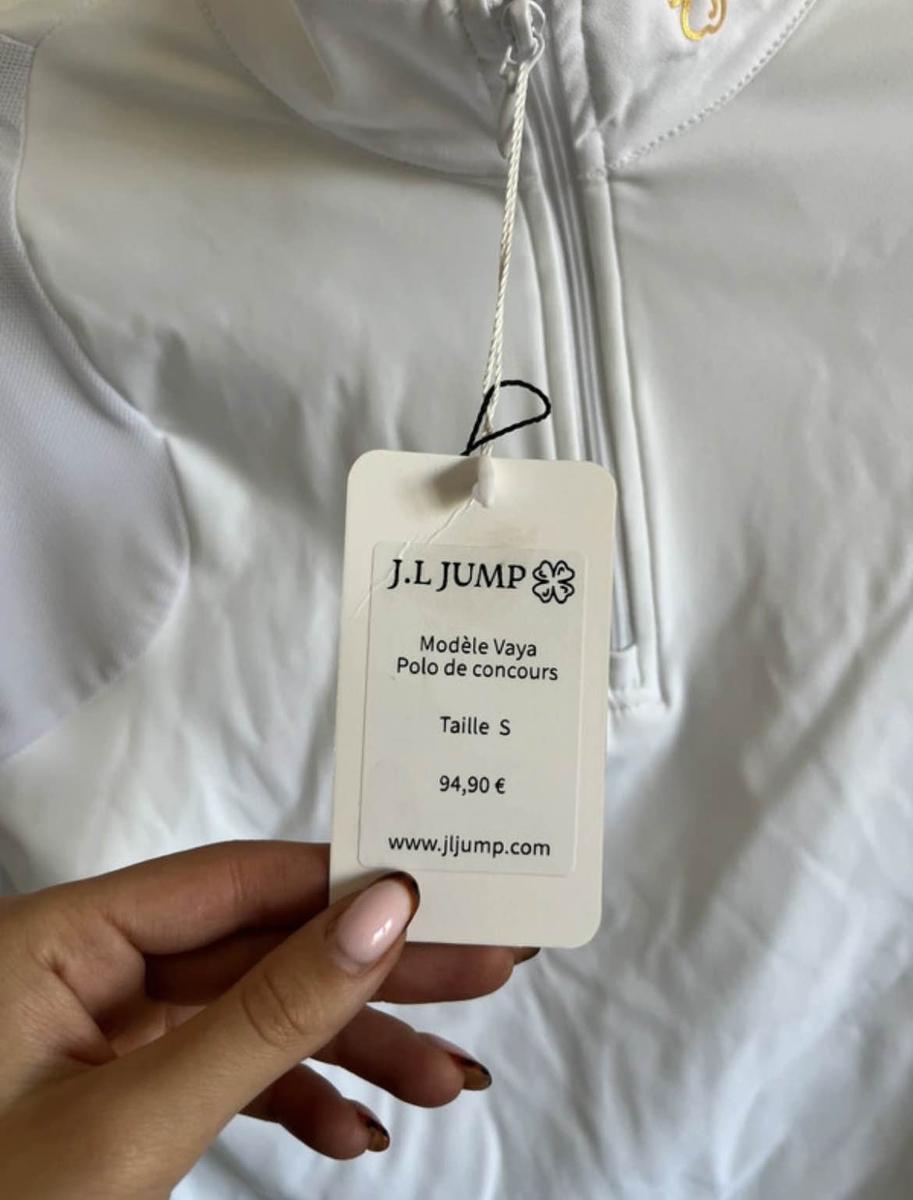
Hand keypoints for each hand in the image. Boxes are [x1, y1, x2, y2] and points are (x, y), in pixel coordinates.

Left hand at [0, 842, 535, 1197]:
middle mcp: (93, 963)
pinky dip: (297, 1097)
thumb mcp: (142, 1119)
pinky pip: (230, 1068)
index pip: (236, 880)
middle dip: (375, 972)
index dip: (345, 883)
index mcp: (67, 935)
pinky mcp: (130, 1082)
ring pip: (259, 1011)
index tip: (442, 893)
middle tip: (483, 969)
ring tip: (446, 1080)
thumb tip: (379, 916)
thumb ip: (268, 1016)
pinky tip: (355, 1129)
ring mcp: (112, 1027)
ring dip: (354, 1048)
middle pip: (264, 945)